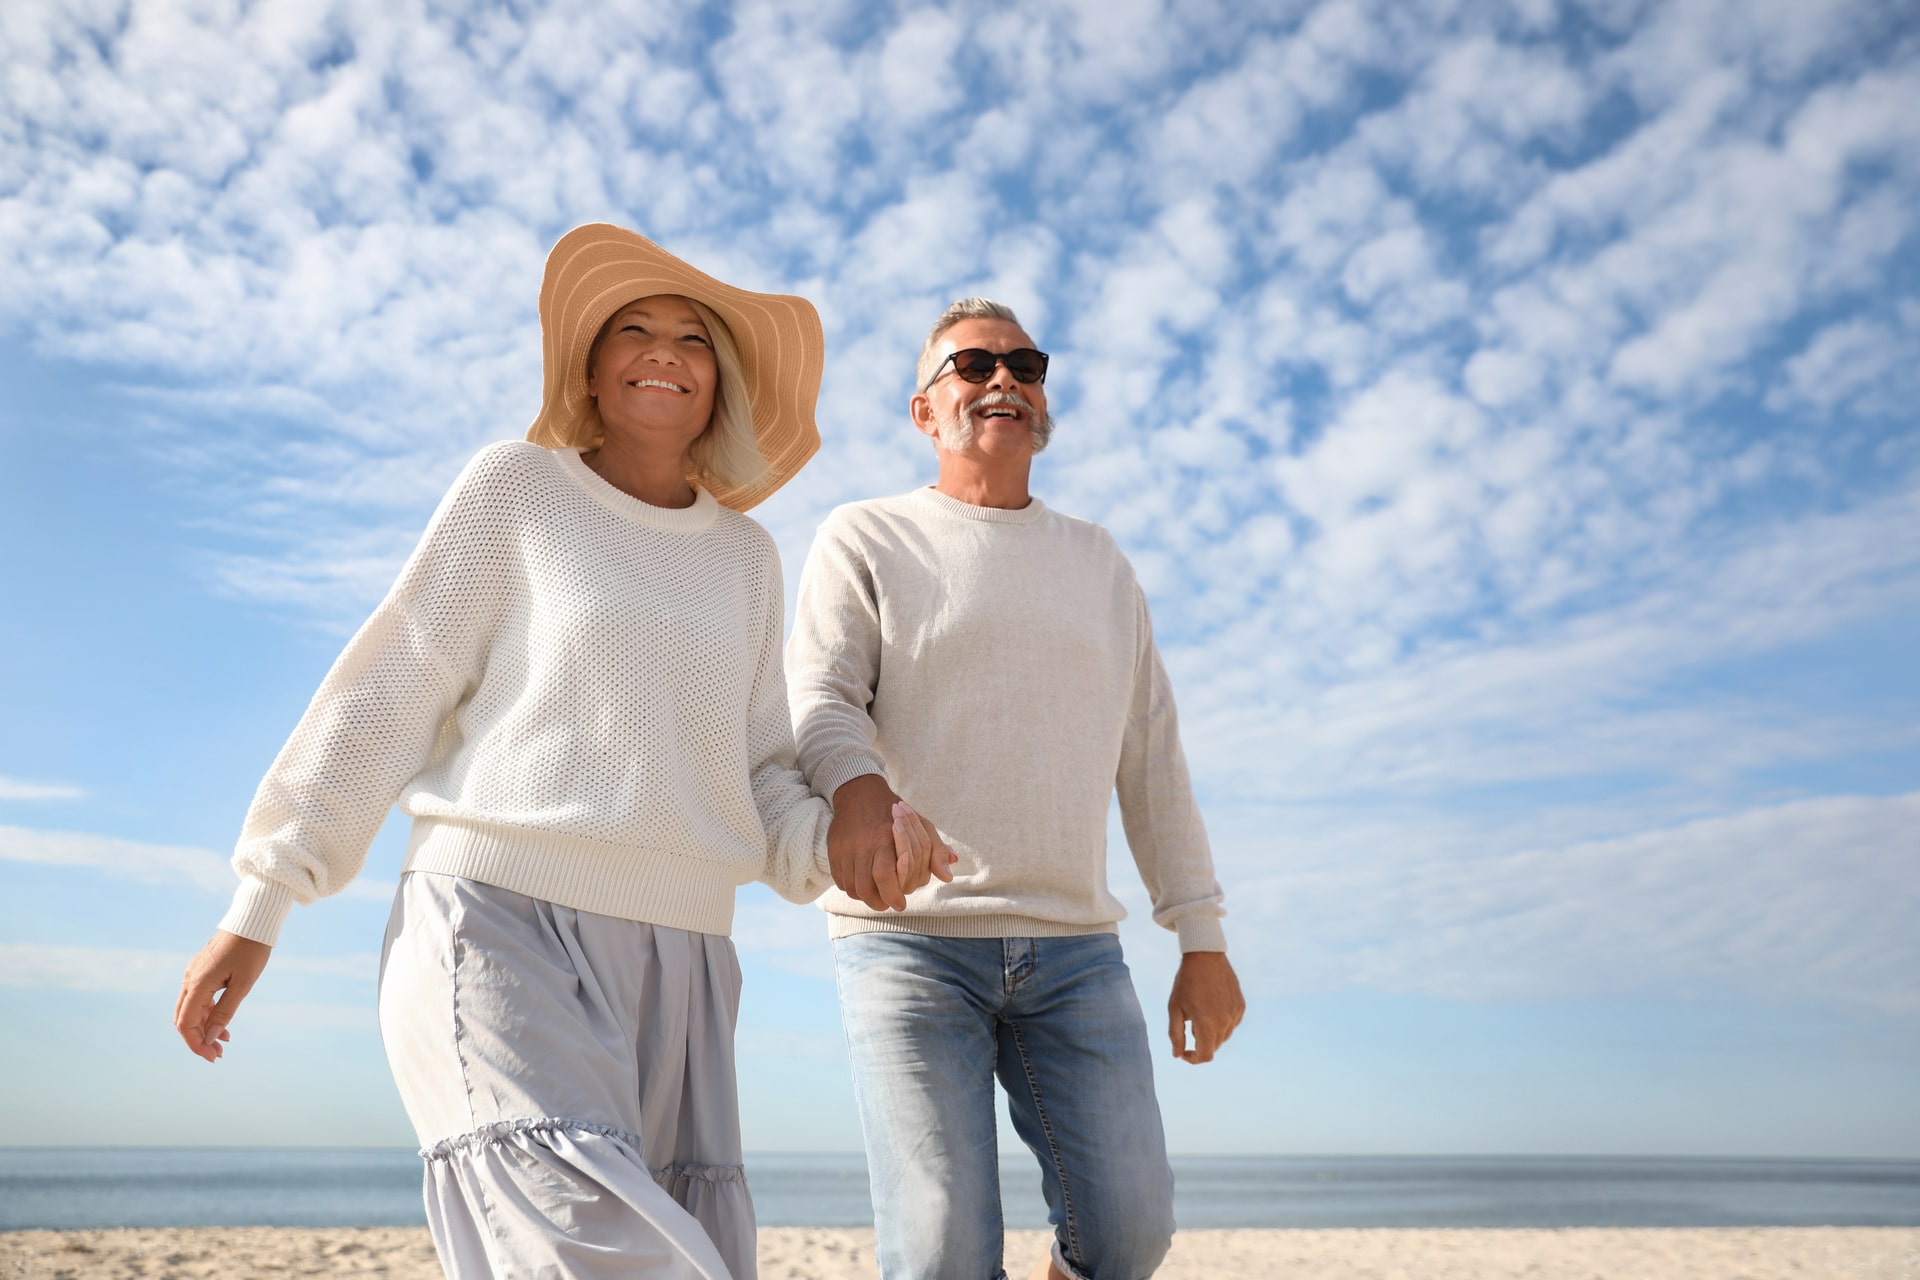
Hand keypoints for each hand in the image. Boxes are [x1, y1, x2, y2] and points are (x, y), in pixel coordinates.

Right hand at [175, 930, 271, 1062]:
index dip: (196, 1043)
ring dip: (204, 1027)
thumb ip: (225, 1012)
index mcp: (198, 983)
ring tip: (224, 1042)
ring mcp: (194, 974)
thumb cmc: (251, 950)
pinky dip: (207, 1013)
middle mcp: (190, 979)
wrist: (253, 921)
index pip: (186, 1023)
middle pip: (184, 1019)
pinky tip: (222, 1024)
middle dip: (198, 1039)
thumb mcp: (243, 984)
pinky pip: (198, 998)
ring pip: (191, 1009)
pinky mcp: (202, 970)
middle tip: (218, 1054)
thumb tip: (210, 1037)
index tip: (213, 1056)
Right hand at [830, 775, 955, 910]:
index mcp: (885, 838)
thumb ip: (935, 851)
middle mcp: (863, 845)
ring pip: (853, 888)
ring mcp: (845, 849)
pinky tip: (863, 884)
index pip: (885, 876)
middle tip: (888, 904)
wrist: (860, 794)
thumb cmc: (896, 813)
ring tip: (877, 896)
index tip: (901, 904)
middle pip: (866, 888)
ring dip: (866, 897)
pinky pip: (841, 881)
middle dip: (879, 902)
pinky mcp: (833, 852)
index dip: (893, 895)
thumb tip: (948, 877)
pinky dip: (852, 888)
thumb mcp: (921, 826)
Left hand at [1167, 951, 1243, 1063]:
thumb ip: (1175, 1035)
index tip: (1184, 1051)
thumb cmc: (1185, 982)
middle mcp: (1224, 1022)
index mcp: (1206, 1024)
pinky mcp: (1241, 1006)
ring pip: (1224, 1036)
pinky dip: (1222, 1023)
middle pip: (1214, 1047)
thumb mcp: (1174, 1008)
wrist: (1205, 956)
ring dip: (1211, 1033)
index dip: (1193, 1058)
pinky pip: (1232, 1024)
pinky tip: (1212, 1007)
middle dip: (1200, 1043)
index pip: (1205, 1056)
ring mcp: (1235, 1014)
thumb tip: (1178, 1055)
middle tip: (1189, 1023)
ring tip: (1200, 1012)